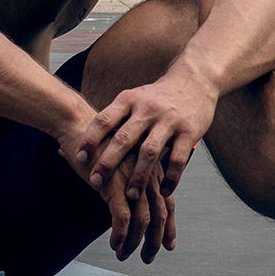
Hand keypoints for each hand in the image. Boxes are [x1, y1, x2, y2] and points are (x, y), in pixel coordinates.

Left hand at [75, 76, 216, 204]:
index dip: (90, 139)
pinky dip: (170, 178)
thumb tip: (84, 140)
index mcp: (130, 99)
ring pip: (149, 152)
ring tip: (130, 195)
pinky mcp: (189, 131)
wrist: (195, 80)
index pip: (105, 120)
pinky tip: (163, 191)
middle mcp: (148, 108)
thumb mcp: (134, 98)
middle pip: (124, 138)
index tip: (79, 157)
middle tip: (95, 182)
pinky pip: (178, 159)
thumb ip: (115, 118)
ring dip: (138, 177)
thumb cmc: (157, 96)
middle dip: (107, 162)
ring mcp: (169, 120)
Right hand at [98, 152, 176, 262]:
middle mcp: (146, 175)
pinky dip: (120, 235)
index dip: (169, 227)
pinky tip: (114, 244)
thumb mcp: (119, 163)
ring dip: (134, 243)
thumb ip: (128, 181)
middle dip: (155, 241)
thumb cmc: (95, 144)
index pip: (168, 203)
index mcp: (151, 170)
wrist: (77, 125)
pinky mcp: (113, 185)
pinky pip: (123, 218)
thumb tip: (127, 203)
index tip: (168, 245)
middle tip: (148, 258)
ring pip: (142, 221)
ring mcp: (132, 180)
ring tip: (124, 255)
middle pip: (160, 215)